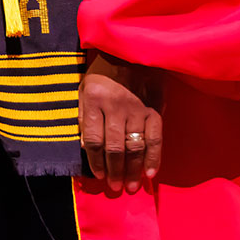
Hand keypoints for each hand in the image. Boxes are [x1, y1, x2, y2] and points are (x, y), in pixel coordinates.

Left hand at [78, 52, 162, 194]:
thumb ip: (84, 115)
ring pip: (135, 147)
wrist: (132, 51)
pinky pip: (155, 140)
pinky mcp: (155, 111)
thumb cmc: (104, 72)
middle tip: (115, 187)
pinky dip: (154, 158)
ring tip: (131, 187)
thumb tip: (87, 146)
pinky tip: (150, 174)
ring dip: (133, 170)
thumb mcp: (84, 88)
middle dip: (114, 171)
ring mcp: (138, 110)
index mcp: (94, 101)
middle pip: (115, 148)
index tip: (97, 175)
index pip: (93, 140)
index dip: (95, 161)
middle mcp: (116, 108)